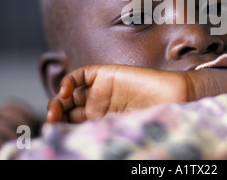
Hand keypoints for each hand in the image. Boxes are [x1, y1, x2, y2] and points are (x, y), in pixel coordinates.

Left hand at [46, 64, 226, 122]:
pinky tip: (65, 91)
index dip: (62, 129)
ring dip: (58, 100)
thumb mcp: (124, 133)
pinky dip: (69, 80)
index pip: (75, 125)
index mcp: (103, 123)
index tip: (55, 136)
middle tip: (51, 122)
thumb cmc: (155, 120)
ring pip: (70, 93)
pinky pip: (81, 75)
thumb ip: (104, 138)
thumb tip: (79, 151)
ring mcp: (101, 90)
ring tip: (55, 110)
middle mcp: (99, 107)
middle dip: (56, 114)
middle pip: (69, 109)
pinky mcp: (106, 74)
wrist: (174, 99)